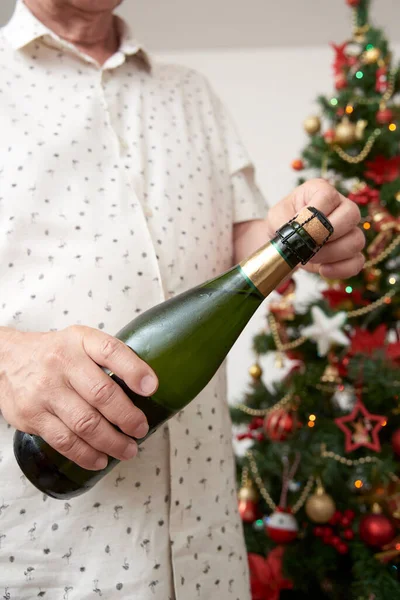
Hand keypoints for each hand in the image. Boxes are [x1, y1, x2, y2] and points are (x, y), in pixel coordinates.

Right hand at [0, 326, 157, 469]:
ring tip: (128, 449)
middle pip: (102, 394)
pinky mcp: (32, 416)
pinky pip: (64, 441)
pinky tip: (100, 459)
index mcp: (80, 341)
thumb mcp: (81, 341)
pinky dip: (86, 455)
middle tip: (140, 429)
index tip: (151, 388)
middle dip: (127, 417)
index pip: (110, 351)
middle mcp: (62, 363)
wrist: (6, 359)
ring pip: (85, 423)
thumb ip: (109, 357)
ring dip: (112, 442)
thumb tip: (146, 386)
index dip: (134, 370)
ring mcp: (46, 391)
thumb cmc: (54, 353)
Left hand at [266, 179, 364, 278]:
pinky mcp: (351, 252)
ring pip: (357, 240)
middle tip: (308, 245)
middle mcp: (341, 206)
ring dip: (332, 253)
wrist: (284, 243)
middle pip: (352, 215)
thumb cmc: (283, 223)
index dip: (316, 213)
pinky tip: (322, 270)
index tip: (300, 226)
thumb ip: (286, 221)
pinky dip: (341, 269)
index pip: (329, 196)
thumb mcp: (276, 218)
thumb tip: (304, 232)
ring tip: (311, 257)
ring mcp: (350, 230)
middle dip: (328, 234)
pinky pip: (357, 262)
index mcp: (321, 191)